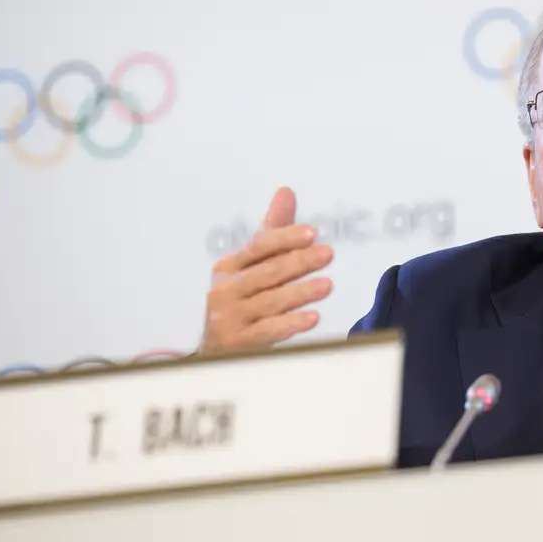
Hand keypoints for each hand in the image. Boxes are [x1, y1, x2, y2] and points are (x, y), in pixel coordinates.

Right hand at [199, 187, 334, 354]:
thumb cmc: (240, 301)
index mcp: (229, 267)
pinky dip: (290, 324)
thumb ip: (272, 233)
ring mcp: (230, 317)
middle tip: (327, 254)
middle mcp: (226, 290)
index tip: (311, 233)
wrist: (215, 350)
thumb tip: (286, 192)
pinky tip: (312, 317)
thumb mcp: (251, 266)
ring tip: (327, 285)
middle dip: (298, 262)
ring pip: (269, 301)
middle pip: (267, 273)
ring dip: (300, 292)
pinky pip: (267, 331)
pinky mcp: (239, 343)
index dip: (284, 239)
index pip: (259, 247)